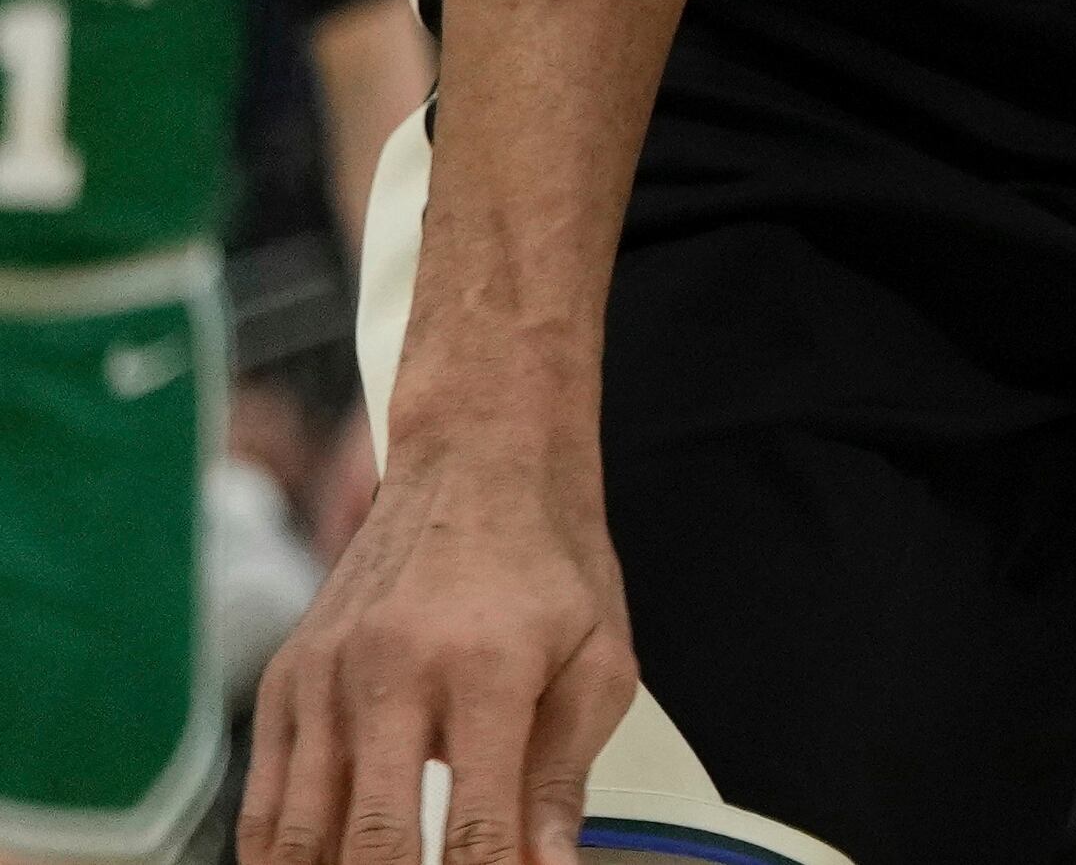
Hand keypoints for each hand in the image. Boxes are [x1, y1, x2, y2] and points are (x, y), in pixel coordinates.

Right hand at [243, 430, 637, 864]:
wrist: (480, 462)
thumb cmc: (547, 558)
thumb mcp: (600, 662)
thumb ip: (565, 775)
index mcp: (484, 672)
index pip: (477, 828)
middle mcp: (390, 674)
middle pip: (372, 842)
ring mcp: (325, 677)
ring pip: (301, 833)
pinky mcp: (288, 678)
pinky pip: (264, 796)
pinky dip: (277, 853)